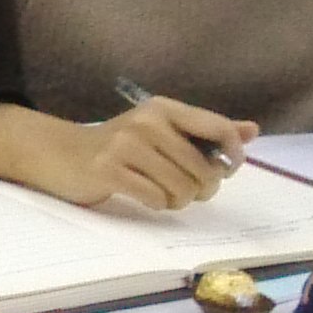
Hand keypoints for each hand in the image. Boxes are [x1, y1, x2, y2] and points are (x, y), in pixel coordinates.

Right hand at [0, 96, 256, 211]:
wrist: (60, 153)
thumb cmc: (119, 145)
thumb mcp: (163, 131)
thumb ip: (206, 131)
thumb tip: (251, 130)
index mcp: (163, 108)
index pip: (219, 129)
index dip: (231, 156)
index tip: (223, 170)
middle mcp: (146, 121)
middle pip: (204, 169)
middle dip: (203, 188)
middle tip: (187, 190)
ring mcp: (125, 144)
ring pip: (182, 188)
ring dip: (179, 200)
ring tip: (164, 194)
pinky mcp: (107, 169)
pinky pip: (155, 198)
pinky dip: (157, 204)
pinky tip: (145, 196)